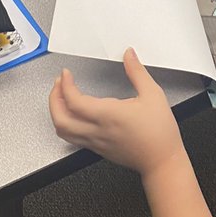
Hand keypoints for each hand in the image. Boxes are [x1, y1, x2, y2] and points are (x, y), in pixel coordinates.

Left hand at [49, 48, 184, 177]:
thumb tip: (128, 55)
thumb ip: (137, 72)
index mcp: (108, 115)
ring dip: (57, 113)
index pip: (74, 101)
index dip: (65, 85)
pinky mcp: (98, 150)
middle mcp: (98, 130)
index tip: (66, 74)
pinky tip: (75, 115)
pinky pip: (73, 138)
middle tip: (58, 84)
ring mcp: (96, 142)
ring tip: (61, 98)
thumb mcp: (152, 94)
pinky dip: (66, 124)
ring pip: (63, 132)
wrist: (162, 161)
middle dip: (53, 99)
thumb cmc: (159, 133)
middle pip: (60, 119)